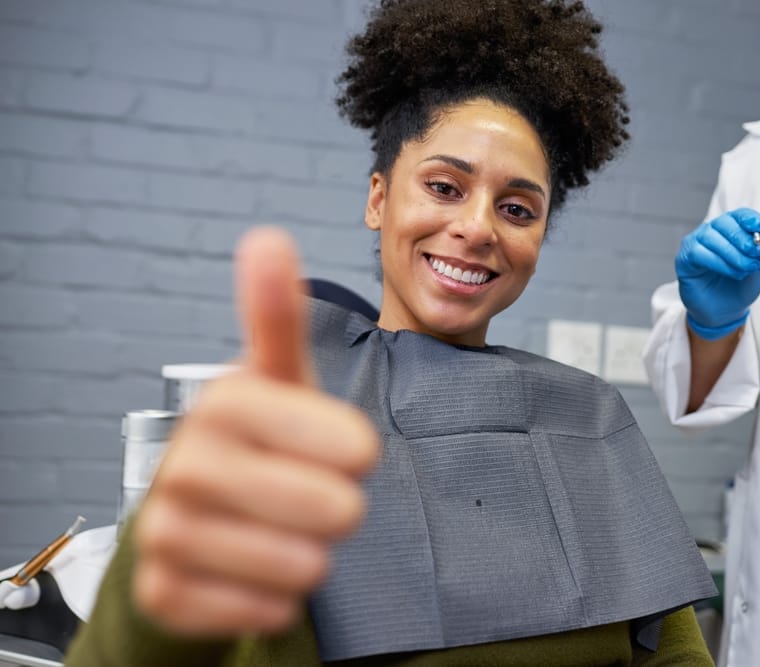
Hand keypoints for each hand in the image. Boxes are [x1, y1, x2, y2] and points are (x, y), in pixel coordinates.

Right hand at [132, 227, 380, 636]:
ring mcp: (168, 532)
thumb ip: (277, 317)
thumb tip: (266, 237)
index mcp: (226, 404)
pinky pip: (264, 612)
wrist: (198, 516)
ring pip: (302, 568)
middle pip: (333, 512)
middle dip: (339, 510)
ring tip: (286, 533)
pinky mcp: (165, 594)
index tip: (349, 452)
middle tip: (315, 496)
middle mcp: (185, 465)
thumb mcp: (278, 379)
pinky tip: (260, 574)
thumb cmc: (260, 440)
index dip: (358, 455)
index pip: (348, 446)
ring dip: (311, 557)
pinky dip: (278, 601)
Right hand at [675, 208, 759, 339]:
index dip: (748, 217)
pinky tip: (731, 273)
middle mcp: (711, 232)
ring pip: (711, 237)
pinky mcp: (684, 258)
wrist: (725, 312)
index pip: (738, 214)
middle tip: (754, 255)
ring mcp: (695, 243)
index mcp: (731, 230)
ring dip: (732, 254)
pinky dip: (718, 263)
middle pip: (724, 222)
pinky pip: (699, 253)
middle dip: (742, 238)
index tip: (759, 225)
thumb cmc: (740, 287)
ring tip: (744, 270)